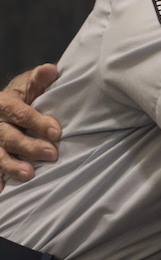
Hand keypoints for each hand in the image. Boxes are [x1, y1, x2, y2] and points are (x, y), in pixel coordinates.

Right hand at [0, 64, 59, 189]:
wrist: (4, 106)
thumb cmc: (24, 94)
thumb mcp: (29, 84)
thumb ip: (39, 79)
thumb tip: (51, 70)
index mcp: (5, 102)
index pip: (20, 113)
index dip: (37, 123)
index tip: (56, 132)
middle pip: (9, 136)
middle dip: (29, 147)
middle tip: (51, 154)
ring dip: (12, 165)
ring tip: (29, 174)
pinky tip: (1, 190)